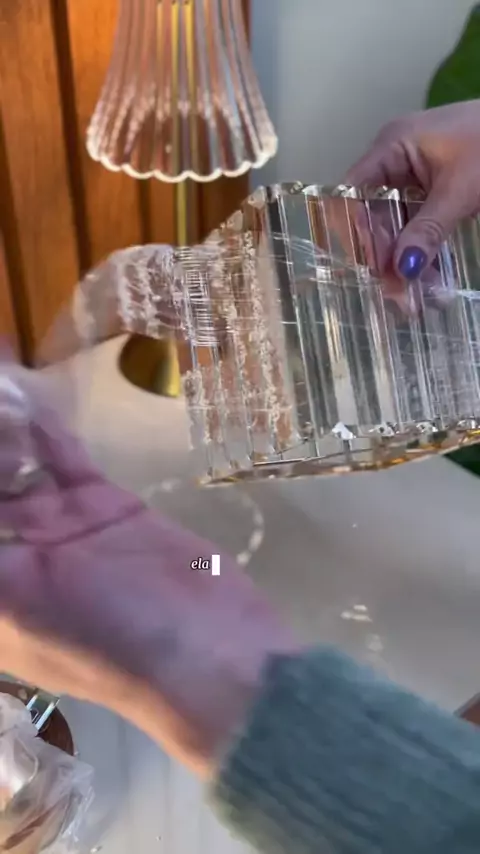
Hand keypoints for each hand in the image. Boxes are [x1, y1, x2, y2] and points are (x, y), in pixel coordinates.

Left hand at [0, 365, 294, 773]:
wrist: (211, 647)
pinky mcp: (104, 507)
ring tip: (2, 392)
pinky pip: (65, 461)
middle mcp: (18, 557)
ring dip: (4, 437)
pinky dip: (46, 432)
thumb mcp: (15, 606)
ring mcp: (62, 530)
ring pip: (13, 472)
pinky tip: (32, 398)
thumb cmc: (106, 637)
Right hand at [346, 100, 479, 279]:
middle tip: (396, 294)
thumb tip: (402, 269)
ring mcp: (412, 178)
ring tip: (414, 298)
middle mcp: (393, 162)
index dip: (357, 232)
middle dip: (382, 256)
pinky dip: (420, 253)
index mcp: (391, 146)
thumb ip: (429, 228)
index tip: (374, 267)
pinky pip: (414, 228)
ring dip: (401, 261)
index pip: (352, 195)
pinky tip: (428, 280)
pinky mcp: (431, 194)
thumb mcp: (461, 189)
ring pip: (393, 228)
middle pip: (370, 216)